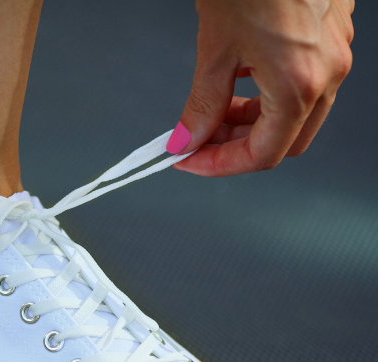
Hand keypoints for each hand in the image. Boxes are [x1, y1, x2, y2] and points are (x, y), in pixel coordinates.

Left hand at [168, 0, 353, 175]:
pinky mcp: (331, 35)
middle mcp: (328, 73)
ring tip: (216, 110)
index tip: (190, 160)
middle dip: (238, 147)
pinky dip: (270, 94)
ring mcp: (335, 53)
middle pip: (285, 142)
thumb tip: (187, 138)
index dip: (219, 165)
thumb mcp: (214, 50)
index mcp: (300, 84)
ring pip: (297, 114)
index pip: (261, 155)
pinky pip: (305, 83)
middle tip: (201, 140)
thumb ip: (202, 104)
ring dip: (254, 122)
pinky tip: (242, 80)